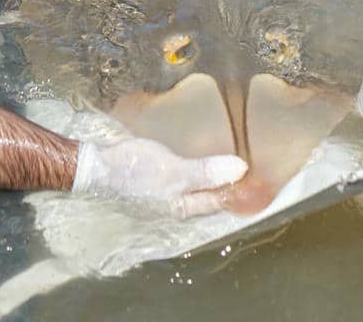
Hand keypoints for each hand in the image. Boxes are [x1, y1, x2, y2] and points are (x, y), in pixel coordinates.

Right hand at [71, 136, 248, 218]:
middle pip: (212, 197)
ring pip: (199, 187)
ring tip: (237, 159)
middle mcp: (177, 205)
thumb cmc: (133, 171)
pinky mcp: (157, 180)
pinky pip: (186, 177)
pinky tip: (204, 155)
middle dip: (232, 185)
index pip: (222, 202)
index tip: (267, 179)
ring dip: (217, 176)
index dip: (244, 191)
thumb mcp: (173, 173)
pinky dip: (200, 169)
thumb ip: (205, 174)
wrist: (95, 167)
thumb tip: (240, 171)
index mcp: (183, 208)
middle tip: (257, 168)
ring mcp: (166, 194)